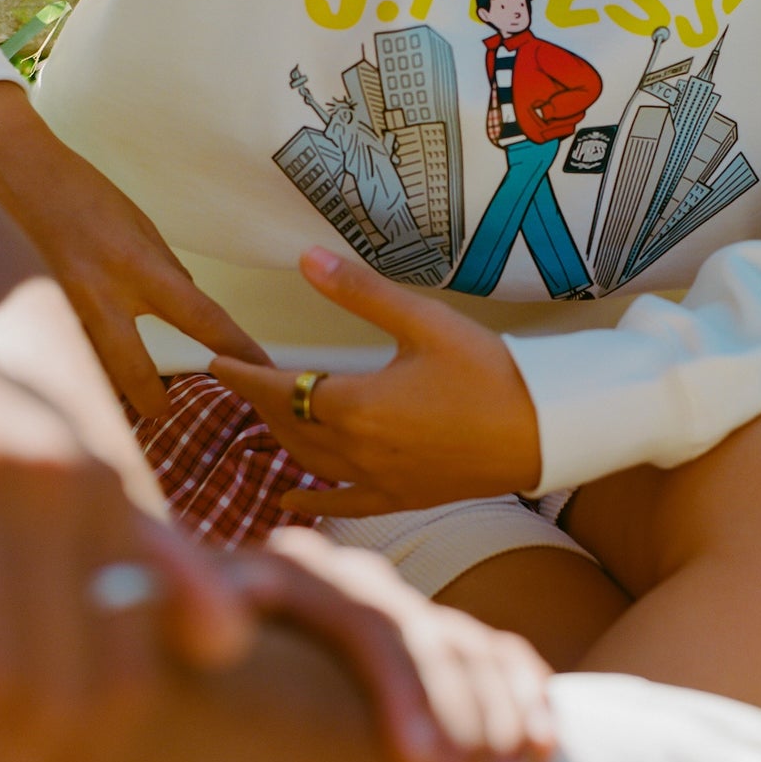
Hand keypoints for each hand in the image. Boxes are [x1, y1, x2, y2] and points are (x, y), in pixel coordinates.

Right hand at [0, 81, 271, 416]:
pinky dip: (74, 368)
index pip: (201, 317)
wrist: (15, 171)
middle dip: (152, 401)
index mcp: (138, 267)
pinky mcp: (34, 315)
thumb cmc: (83, 193)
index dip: (236, 349)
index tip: (261, 372)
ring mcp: (63, 310)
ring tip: (120, 409)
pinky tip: (75, 382)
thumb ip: (166, 270)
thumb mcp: (140, 224)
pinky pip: (62, 354)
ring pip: (91, 370)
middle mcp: (101, 295)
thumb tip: (192, 300)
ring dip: (108, 390)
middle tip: (164, 416)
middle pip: (133, 370)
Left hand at [175, 526, 555, 761]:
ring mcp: (408, 608)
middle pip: (433, 649)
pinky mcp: (445, 638)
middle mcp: (360, 582)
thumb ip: (179, 612)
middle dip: (458, 737)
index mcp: (298, 574)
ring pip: (479, 660)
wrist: (208, 638)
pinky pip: (507, 660)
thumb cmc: (180, 654)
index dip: (402, 693)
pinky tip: (544, 756)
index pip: (371, 626)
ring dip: (500, 739)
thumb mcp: (171, 625)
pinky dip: (530, 705)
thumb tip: (213, 630)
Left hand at [210, 247, 543, 516]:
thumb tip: (307, 258)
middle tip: (240, 383)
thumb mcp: (424, 321)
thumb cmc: (490, 371)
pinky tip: (292, 497)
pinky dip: (312, 498)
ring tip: (264, 420)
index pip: (281, 390)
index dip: (245, 377)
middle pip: (290, 427)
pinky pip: (345, 502)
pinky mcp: (405, 497)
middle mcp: (358, 449)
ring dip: (281, 440)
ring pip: (310, 462)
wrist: (544, 430)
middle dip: (260, 404)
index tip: (216, 363)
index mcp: (356, 404)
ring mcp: (381, 479)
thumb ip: (360, 293)